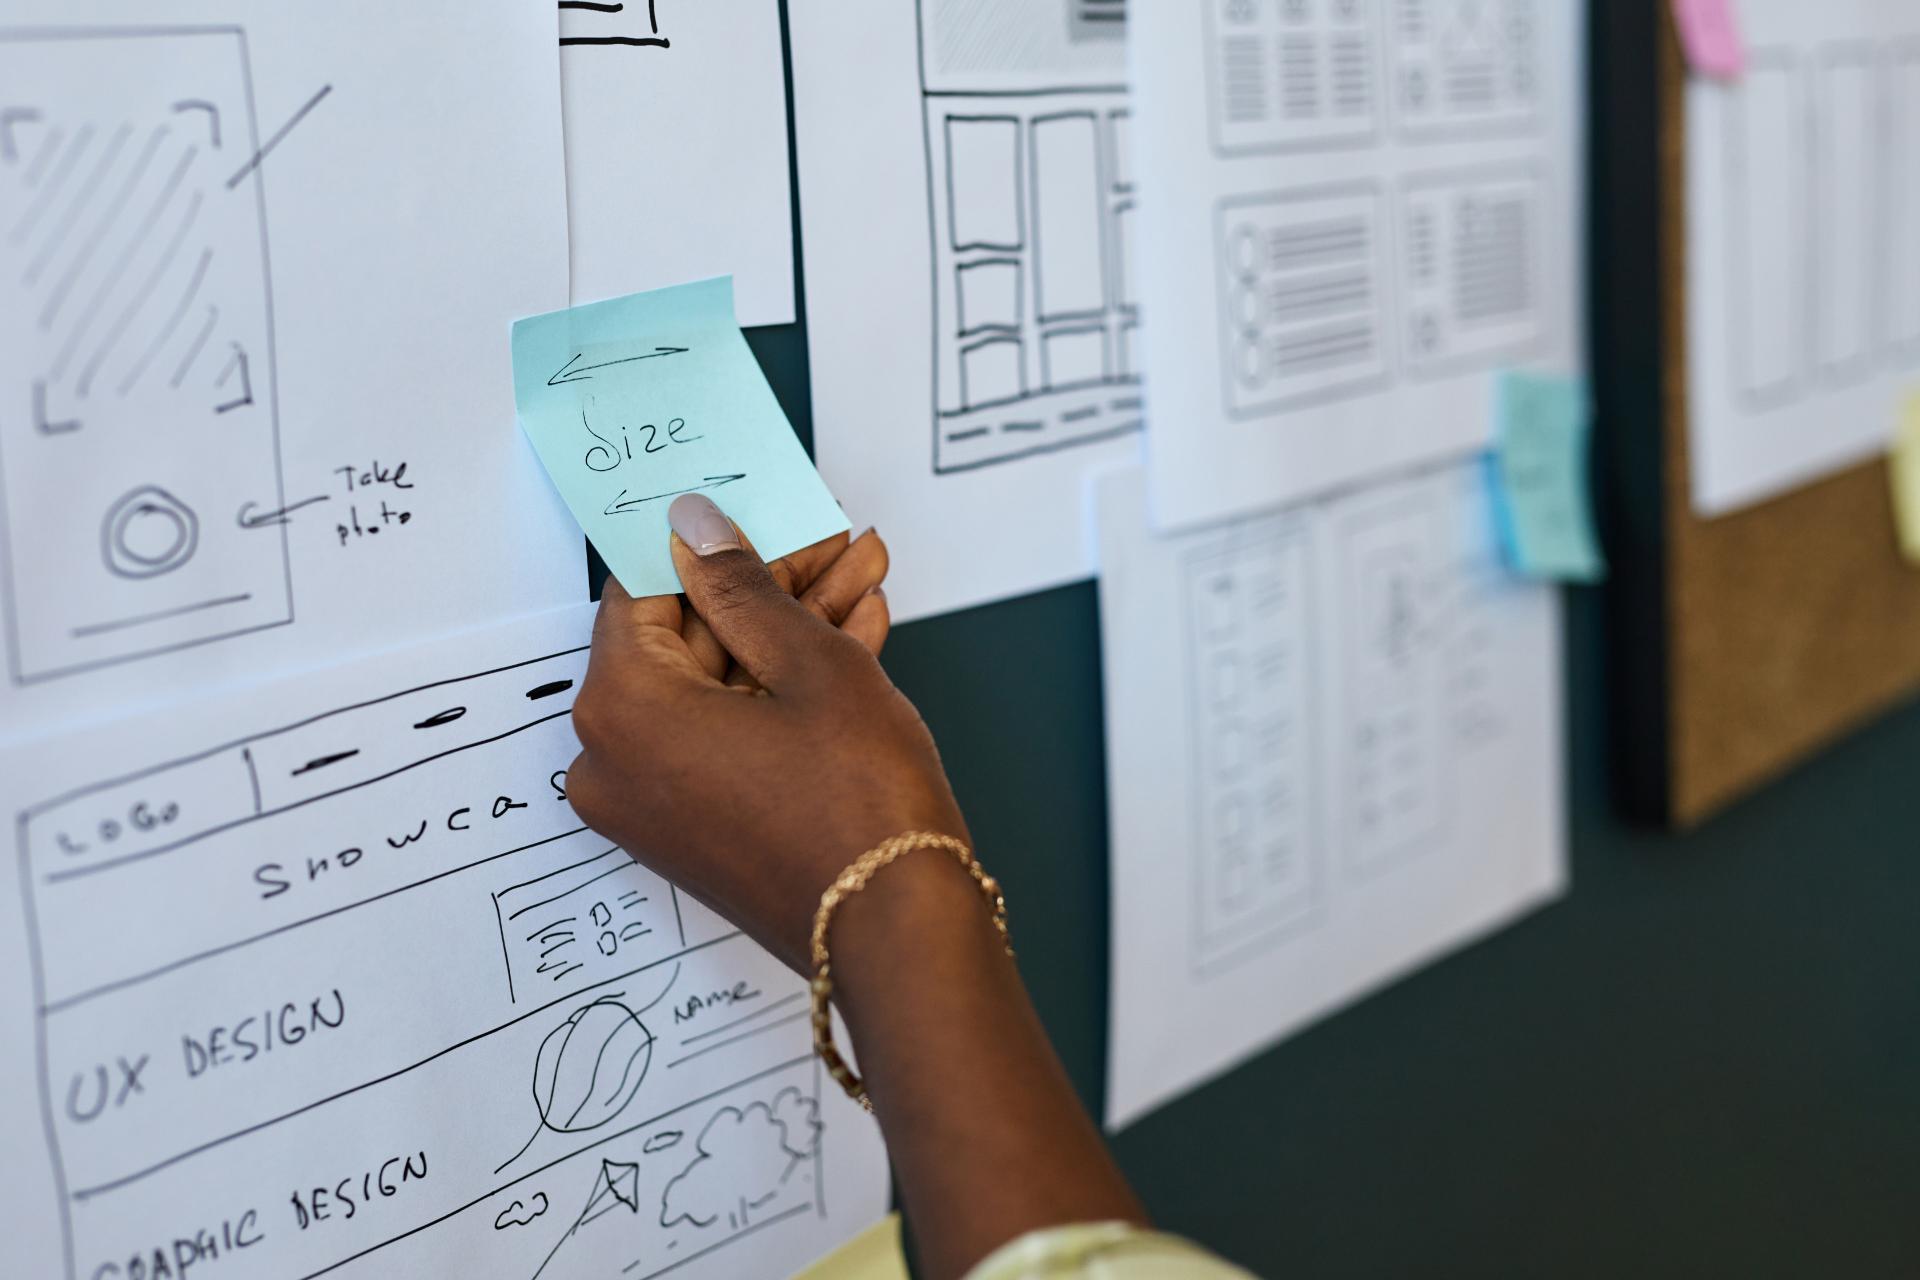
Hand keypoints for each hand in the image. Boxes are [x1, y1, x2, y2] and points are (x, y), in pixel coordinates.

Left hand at [566, 494, 967, 971]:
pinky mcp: (695, 828)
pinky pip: (727, 734)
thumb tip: (697, 529)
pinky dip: (781, 693)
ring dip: (790, 635)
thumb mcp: (810, 661)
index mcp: (622, 709)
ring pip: (720, 686)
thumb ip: (744, 585)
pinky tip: (851, 639)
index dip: (714, 545)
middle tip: (833, 548)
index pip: (647, 590)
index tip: (760, 519)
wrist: (900, 927)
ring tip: (863, 583)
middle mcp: (616, 761)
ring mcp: (654, 802)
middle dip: (772, 588)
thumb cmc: (858, 804)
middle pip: (689, 639)